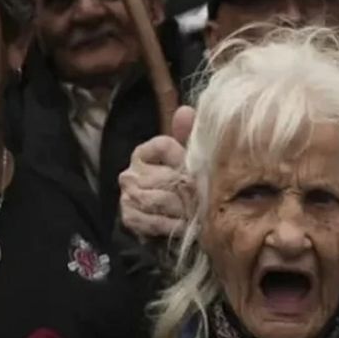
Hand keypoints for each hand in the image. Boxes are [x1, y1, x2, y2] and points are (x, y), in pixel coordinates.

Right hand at [119, 106, 195, 239]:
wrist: (168, 220)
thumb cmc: (181, 186)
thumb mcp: (187, 160)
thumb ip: (188, 136)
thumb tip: (186, 112)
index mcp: (143, 153)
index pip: (165, 145)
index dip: (187, 157)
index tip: (199, 170)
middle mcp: (130, 173)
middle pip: (166, 177)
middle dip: (191, 189)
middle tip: (210, 197)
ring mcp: (128, 196)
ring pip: (161, 200)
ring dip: (185, 208)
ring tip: (202, 212)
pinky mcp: (130, 218)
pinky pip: (154, 221)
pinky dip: (174, 225)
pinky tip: (187, 226)